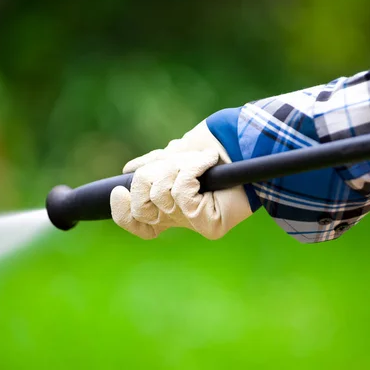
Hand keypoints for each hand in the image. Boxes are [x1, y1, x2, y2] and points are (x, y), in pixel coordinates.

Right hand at [110, 121, 251, 239]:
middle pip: (141, 207)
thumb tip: (128, 171)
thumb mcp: (177, 152)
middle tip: (179, 162)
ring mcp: (194, 223)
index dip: (123, 212)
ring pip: (160, 196)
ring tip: (202, 160)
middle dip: (153, 175)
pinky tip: (208, 163)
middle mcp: (179, 217)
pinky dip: (192, 170)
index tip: (119, 192)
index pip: (136, 222)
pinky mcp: (209, 225)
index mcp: (169, 204)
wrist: (250, 144)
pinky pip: (182, 195)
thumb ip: (153, 164)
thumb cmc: (219, 146)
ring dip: (178, 168)